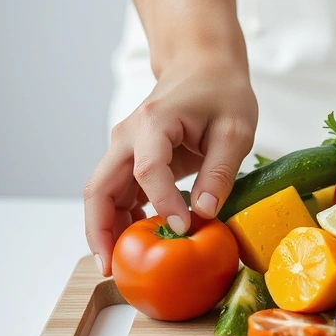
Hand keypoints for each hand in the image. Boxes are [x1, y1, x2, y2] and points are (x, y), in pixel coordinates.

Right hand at [83, 45, 256, 275]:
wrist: (203, 67)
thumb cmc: (221, 93)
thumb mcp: (235, 129)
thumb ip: (220, 171)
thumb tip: (205, 213)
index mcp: (154, 122)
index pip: (148, 170)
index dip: (162, 203)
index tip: (182, 228)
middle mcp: (128, 136)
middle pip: (99, 188)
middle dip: (100, 230)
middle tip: (110, 268)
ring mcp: (124, 149)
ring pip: (102, 195)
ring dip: (107, 230)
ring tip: (121, 267)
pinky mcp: (131, 160)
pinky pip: (117, 195)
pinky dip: (122, 220)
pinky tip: (140, 242)